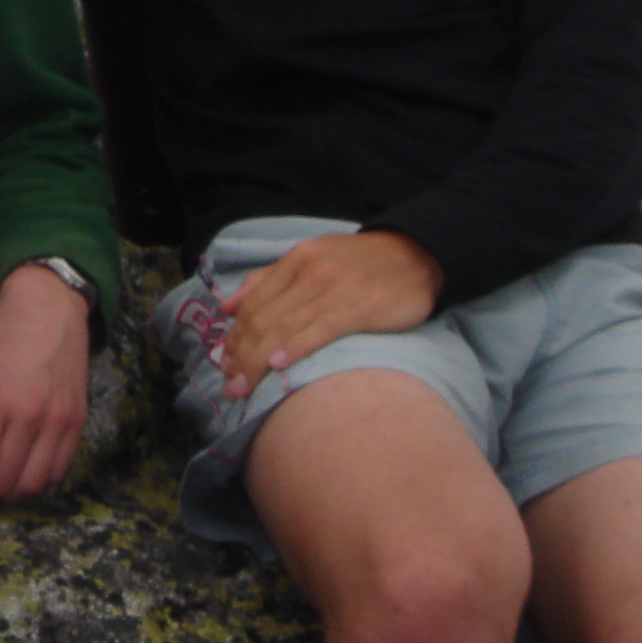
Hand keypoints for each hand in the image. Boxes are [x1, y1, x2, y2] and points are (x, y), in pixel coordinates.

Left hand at [219, 232, 443, 400]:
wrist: (418, 255)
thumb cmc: (361, 264)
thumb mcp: (312, 258)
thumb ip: (268, 279)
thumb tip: (227, 306)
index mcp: (296, 260)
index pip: (254, 302)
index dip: (235, 336)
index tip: (222, 364)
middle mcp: (310, 272)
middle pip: (264, 318)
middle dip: (241, 355)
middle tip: (229, 385)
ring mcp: (335, 288)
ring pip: (285, 328)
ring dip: (258, 361)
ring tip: (243, 387)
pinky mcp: (360, 307)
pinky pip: (320, 330)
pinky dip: (295, 348)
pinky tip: (278, 366)